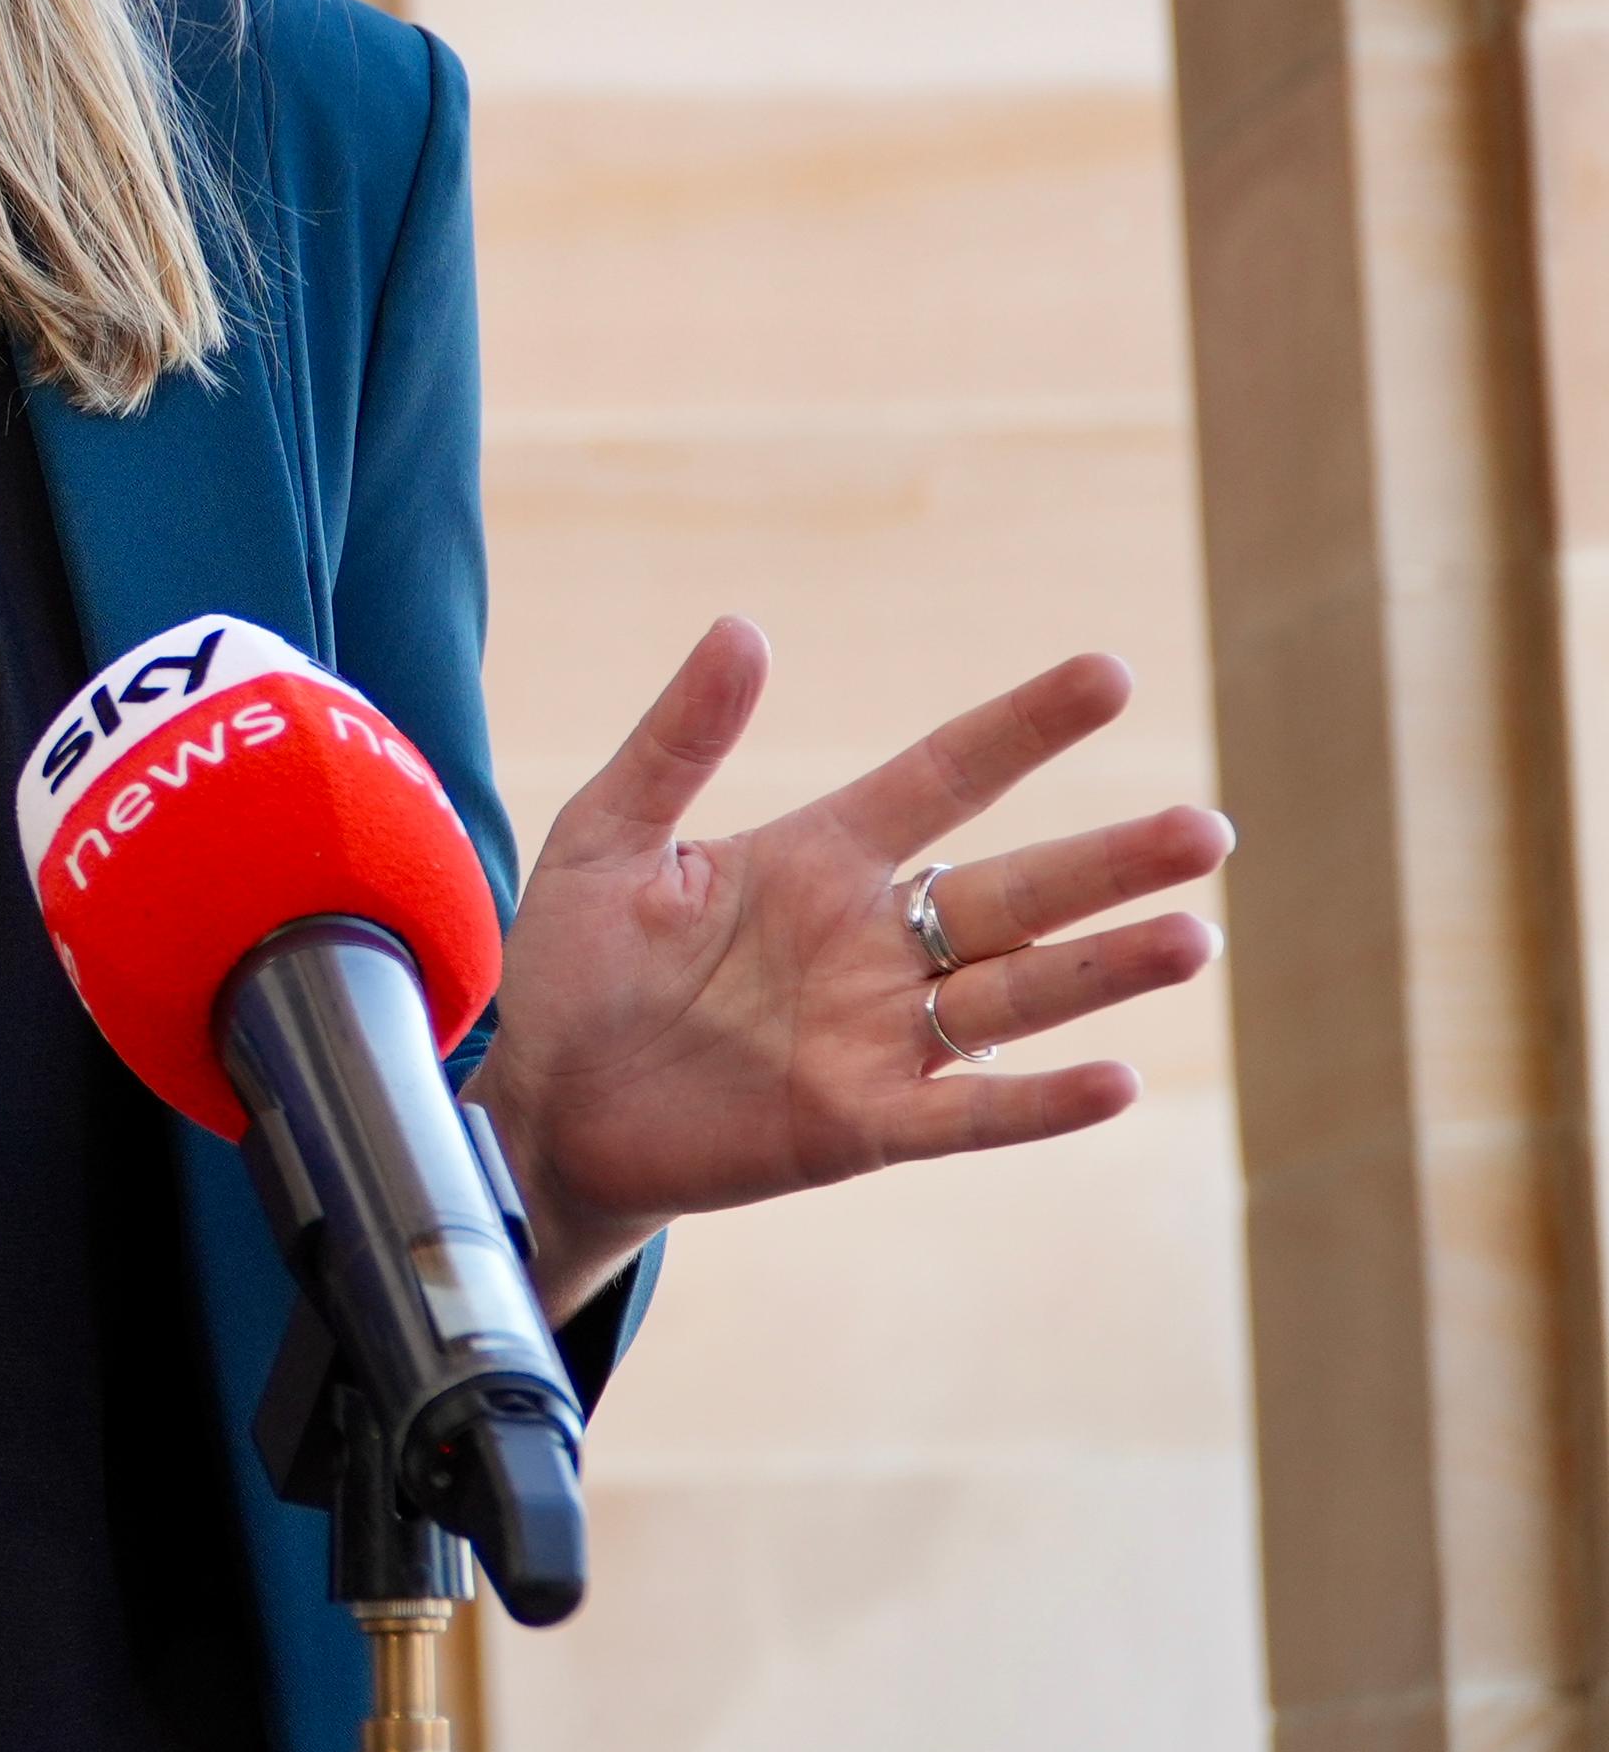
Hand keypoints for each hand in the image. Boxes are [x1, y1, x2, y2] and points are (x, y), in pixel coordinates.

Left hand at [479, 623, 1230, 1313]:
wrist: (543, 1105)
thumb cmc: (573, 967)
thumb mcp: (607, 838)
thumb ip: (677, 741)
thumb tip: (742, 627)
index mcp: (819, 859)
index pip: (944, 777)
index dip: (1022, 729)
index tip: (1109, 674)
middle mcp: (870, 943)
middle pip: (1014, 890)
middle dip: (1108, 863)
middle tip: (1208, 829)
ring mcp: (876, 1036)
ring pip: (1016, 994)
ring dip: (1103, 970)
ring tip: (1193, 937)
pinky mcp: (860, 1125)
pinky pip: (967, 1111)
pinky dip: (1038, 1100)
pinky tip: (1115, 1078)